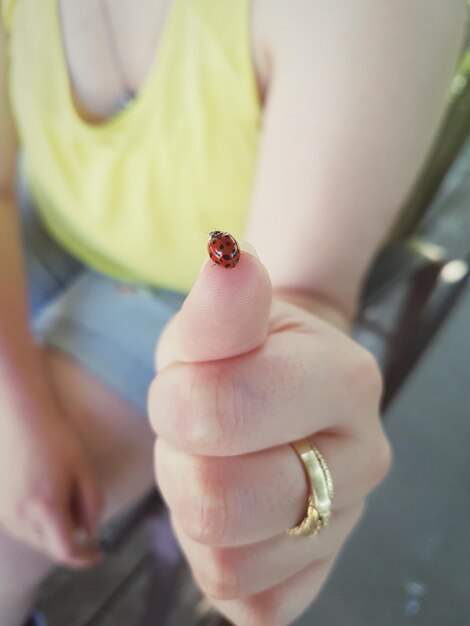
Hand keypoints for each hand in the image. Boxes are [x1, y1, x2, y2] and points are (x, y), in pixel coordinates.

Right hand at [0, 399, 102, 567]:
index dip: (85, 557)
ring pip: (36, 537)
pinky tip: (44, 488)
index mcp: (46, 507)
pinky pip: (23, 525)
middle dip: (71, 536)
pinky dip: (38, 519)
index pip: (66, 551)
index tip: (98, 552)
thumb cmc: (56, 438)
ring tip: (60, 487)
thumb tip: (90, 532)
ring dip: (53, 528)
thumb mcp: (84, 469)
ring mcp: (6, 512)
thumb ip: (92, 505)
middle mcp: (21, 516)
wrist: (21, 416)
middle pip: (51, 545)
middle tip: (79, 502)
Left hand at [149, 245, 391, 625]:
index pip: (217, 413)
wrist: (283, 386)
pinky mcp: (317, 578)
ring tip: (215, 468)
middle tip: (198, 435)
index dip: (176, 400)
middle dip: (180, 463)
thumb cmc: (245, 350)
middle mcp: (362, 461)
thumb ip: (221, 300)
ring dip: (194, 511)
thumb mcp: (222, 319)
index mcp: (344, 382)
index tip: (187, 381)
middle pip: (218, 502)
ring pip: (225, 561)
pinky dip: (218, 561)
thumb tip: (227, 258)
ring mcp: (344, 527)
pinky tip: (233, 516)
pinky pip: (245, 603)